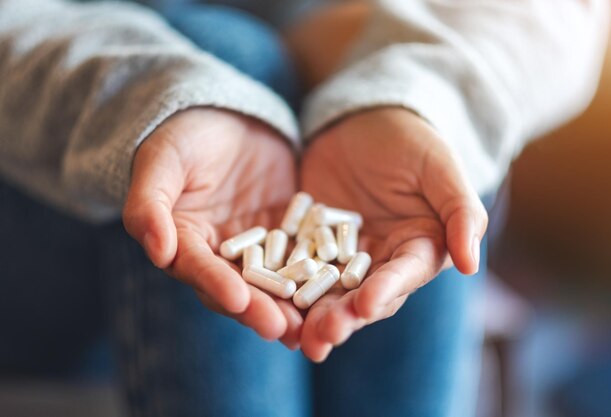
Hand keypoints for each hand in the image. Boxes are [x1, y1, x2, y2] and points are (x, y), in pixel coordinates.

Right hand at [123, 108, 301, 347]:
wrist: (229, 116)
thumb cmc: (185, 134)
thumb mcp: (162, 160)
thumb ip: (150, 204)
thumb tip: (155, 250)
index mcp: (183, 241)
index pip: (197, 268)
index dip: (214, 284)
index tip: (236, 299)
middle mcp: (219, 254)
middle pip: (236, 287)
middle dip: (258, 309)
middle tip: (282, 329)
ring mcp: (256, 248)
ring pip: (272, 283)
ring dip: (288, 307)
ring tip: (310, 327)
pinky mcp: (287, 237)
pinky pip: (302, 258)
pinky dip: (315, 278)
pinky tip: (335, 295)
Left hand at [299, 108, 487, 360]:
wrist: (363, 120)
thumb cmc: (410, 139)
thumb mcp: (439, 168)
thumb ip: (460, 212)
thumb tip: (471, 264)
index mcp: (417, 248)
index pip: (403, 275)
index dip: (386, 291)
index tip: (367, 305)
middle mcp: (380, 261)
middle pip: (363, 296)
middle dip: (344, 317)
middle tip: (323, 336)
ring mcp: (341, 257)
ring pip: (327, 293)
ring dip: (312, 316)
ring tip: (296, 337)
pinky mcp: (308, 245)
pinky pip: (293, 267)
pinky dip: (283, 287)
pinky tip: (265, 302)